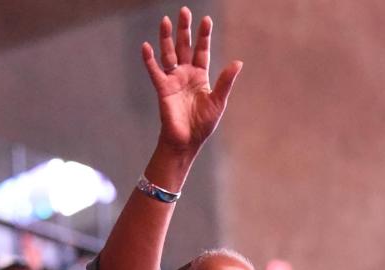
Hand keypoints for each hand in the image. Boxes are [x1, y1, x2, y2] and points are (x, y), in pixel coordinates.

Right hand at [142, 7, 241, 153]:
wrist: (187, 141)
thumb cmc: (203, 124)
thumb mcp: (218, 101)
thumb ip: (225, 81)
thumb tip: (238, 62)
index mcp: (200, 76)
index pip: (202, 51)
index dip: (203, 36)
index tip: (206, 20)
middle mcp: (185, 74)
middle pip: (184, 47)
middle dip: (184, 29)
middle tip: (184, 11)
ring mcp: (173, 80)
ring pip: (169, 54)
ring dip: (166, 38)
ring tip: (165, 20)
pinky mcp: (163, 89)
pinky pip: (154, 71)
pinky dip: (149, 60)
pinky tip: (146, 47)